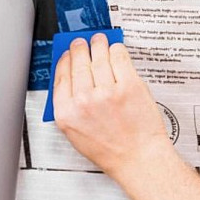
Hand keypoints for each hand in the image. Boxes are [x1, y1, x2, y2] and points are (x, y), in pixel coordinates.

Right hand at [52, 33, 170, 178]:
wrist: (138, 159)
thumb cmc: (110, 150)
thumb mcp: (76, 133)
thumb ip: (69, 107)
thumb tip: (70, 80)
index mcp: (67, 113)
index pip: (61, 75)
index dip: (64, 60)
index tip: (67, 54)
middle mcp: (84, 100)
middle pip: (78, 62)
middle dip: (79, 48)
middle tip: (81, 42)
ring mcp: (107, 92)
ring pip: (98, 56)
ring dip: (98, 44)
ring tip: (99, 40)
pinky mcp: (129, 85)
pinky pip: (119, 57)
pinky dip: (116, 49)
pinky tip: (115, 48)